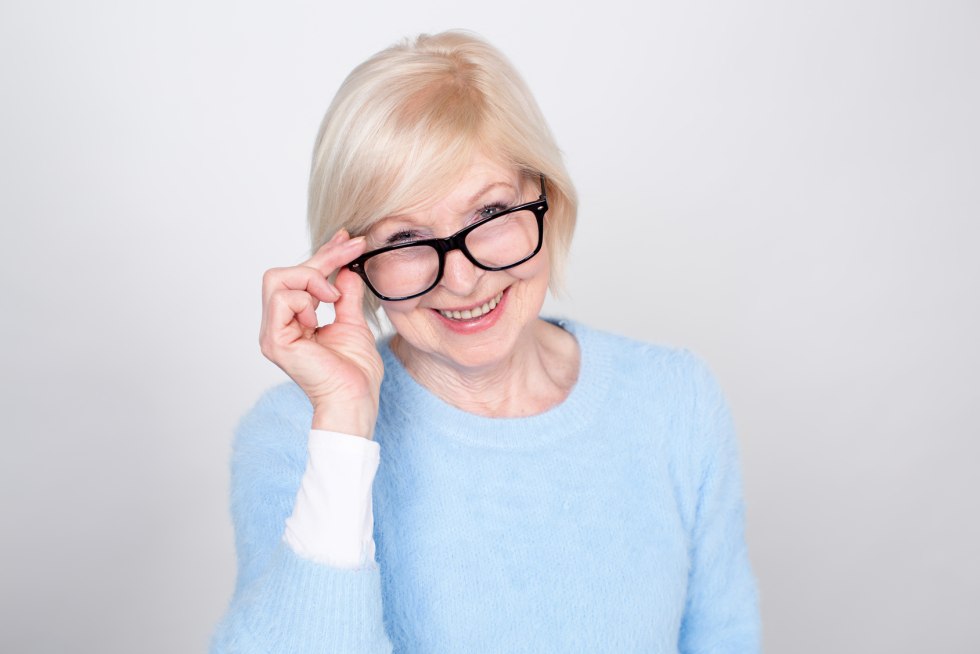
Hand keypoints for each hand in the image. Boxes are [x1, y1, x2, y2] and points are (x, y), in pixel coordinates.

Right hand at [259, 230, 382, 437]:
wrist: (354, 399)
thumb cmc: (355, 372)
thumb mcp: (353, 322)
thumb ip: (346, 295)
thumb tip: (346, 270)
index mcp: (292, 323)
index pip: (298, 279)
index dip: (323, 255)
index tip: (346, 239)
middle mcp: (277, 326)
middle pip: (284, 273)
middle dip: (321, 258)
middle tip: (351, 250)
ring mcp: (272, 333)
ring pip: (277, 279)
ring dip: (311, 280)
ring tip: (333, 298)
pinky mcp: (274, 340)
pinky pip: (282, 298)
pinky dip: (306, 299)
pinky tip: (321, 314)